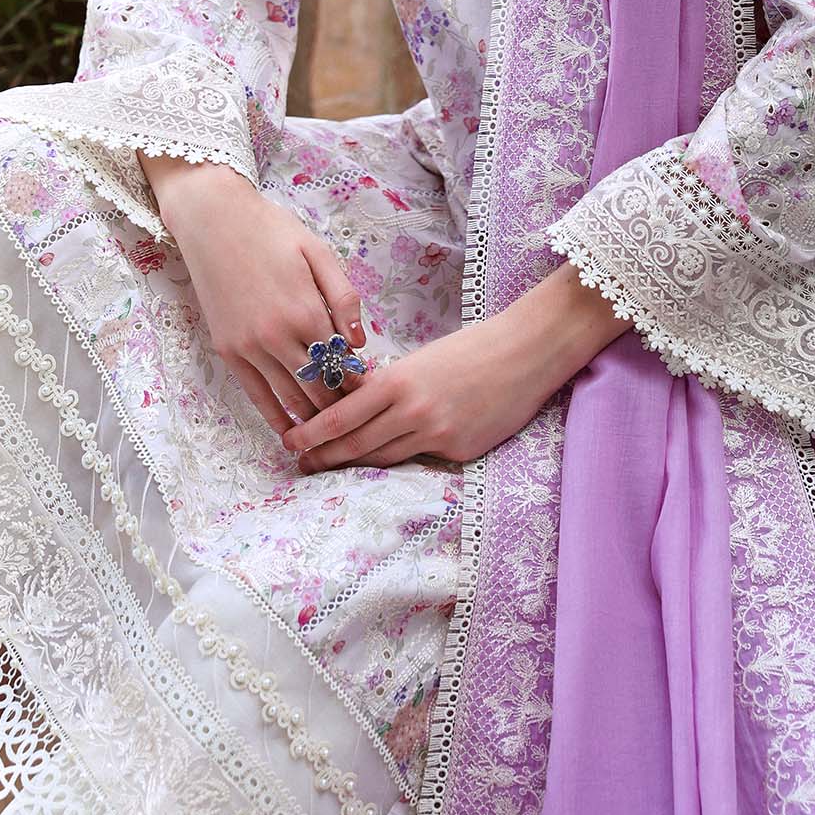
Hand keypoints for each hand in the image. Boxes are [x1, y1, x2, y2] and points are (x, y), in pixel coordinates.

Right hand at [138, 155, 366, 435]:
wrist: (214, 222)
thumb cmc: (272, 232)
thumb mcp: (319, 254)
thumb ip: (343, 299)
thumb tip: (359, 344)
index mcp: (307, 312)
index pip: (342, 365)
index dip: (360, 384)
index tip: (373, 394)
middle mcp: (278, 337)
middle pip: (318, 388)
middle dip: (341, 405)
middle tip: (357, 417)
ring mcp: (249, 347)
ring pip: (289, 398)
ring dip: (313, 417)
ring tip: (331, 431)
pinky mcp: (228, 352)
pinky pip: (255, 395)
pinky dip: (275, 416)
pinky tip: (290, 431)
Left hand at [282, 259, 626, 470]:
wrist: (525, 353)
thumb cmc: (472, 348)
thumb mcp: (421, 360)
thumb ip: (390, 386)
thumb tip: (357, 406)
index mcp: (397, 382)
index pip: (340, 417)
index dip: (310, 434)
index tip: (289, 441)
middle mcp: (412, 413)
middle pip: (355, 446)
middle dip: (323, 457)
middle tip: (300, 463)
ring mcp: (437, 435)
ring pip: (383, 459)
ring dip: (354, 465)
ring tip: (331, 466)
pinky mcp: (459, 451)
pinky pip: (421, 459)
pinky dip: (403, 457)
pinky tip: (389, 457)